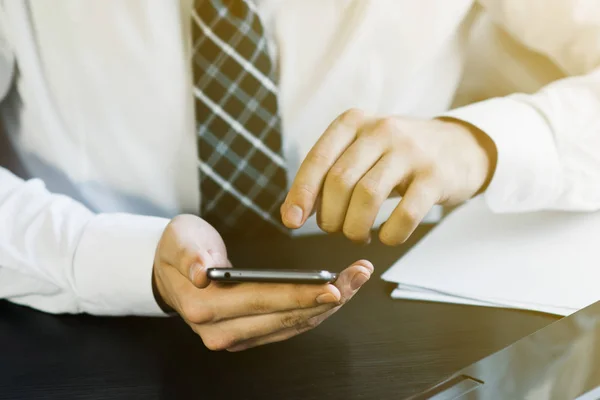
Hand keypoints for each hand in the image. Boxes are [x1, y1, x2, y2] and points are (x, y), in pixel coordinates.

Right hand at [153, 214, 373, 350]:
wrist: (170, 273)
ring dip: (329, 305)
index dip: (299, 295)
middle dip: (328, 298)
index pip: (261, 301)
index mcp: (204, 307)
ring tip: (357, 279)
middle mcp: (222, 331)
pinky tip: (339, 293)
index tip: (332, 286)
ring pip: (294, 324)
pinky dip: (317, 309)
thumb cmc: (178, 251)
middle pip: (286, 316)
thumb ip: (189, 254)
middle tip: (359, 275)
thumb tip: (201, 271)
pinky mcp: (251, 335)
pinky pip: (290, 325)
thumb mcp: (178, 240)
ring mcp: (238, 337)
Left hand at [281, 110, 496, 244]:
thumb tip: (292, 214)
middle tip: (334, 229)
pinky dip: (390, 234)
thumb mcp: (361, 151)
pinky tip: (387, 235)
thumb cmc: (396, 155)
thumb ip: (327, 176)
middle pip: (340, 182)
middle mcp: (381, 130)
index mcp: (354, 122)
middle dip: (329, 216)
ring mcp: (411, 152)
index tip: (292, 221)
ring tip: (357, 234)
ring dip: (354, 228)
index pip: (318, 159)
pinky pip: (404, 215)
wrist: (457, 146)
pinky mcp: (435, 176)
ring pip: (368, 197)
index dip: (301, 193)